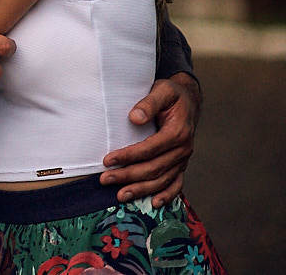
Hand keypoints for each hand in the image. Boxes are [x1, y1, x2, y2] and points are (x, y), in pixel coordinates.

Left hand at [101, 72, 200, 205]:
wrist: (189, 100)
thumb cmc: (171, 94)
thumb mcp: (162, 90)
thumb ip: (149, 103)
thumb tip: (135, 117)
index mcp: (178, 132)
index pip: (150, 148)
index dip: (129, 156)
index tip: (108, 160)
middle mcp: (183, 149)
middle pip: (154, 168)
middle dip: (128, 176)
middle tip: (105, 180)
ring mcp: (184, 159)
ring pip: (162, 180)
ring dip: (141, 189)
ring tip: (120, 196)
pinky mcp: (182, 164)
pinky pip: (176, 183)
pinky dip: (167, 195)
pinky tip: (154, 203)